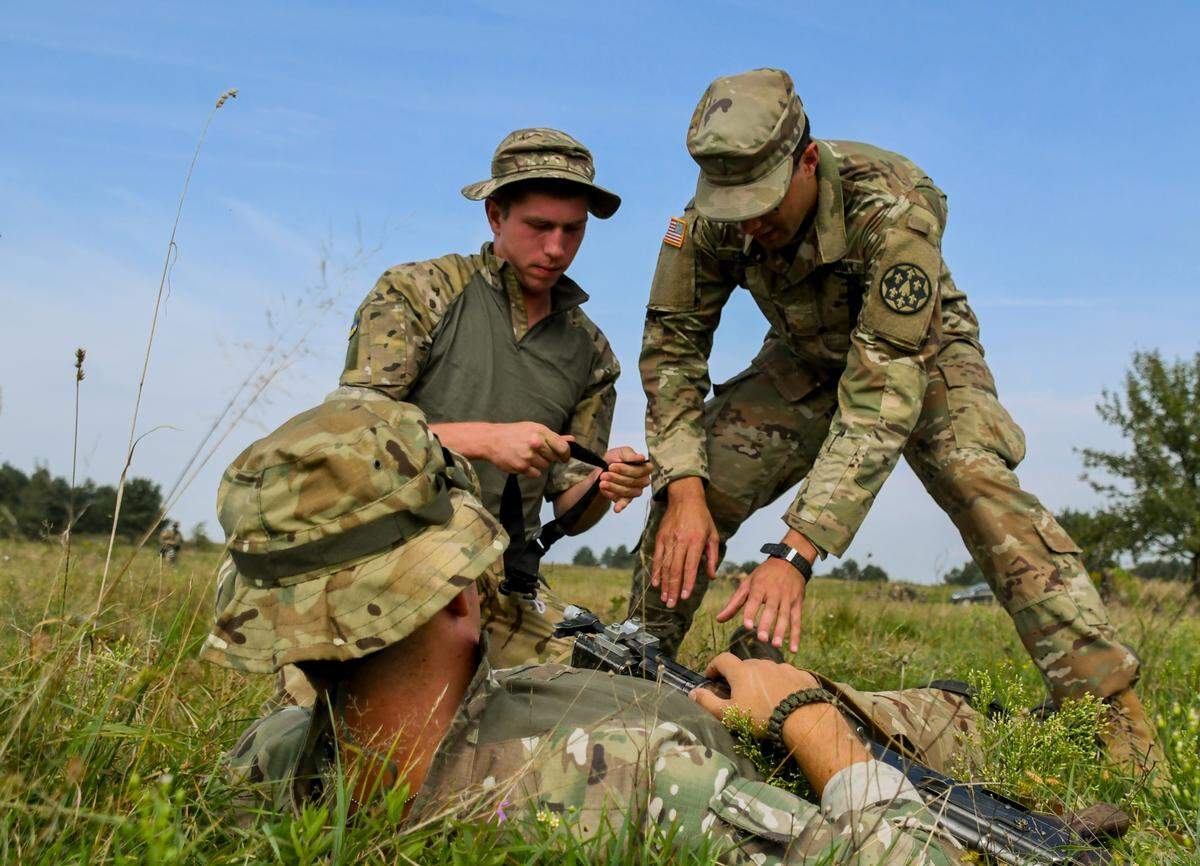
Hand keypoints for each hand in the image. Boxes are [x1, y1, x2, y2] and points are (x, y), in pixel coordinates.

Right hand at [484, 422, 572, 477]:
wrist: (491, 440)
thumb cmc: (514, 433)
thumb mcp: (534, 429)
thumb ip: (553, 436)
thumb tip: (572, 439)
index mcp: (540, 431)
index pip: (563, 447)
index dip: (566, 454)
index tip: (563, 457)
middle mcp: (536, 443)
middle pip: (554, 457)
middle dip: (549, 457)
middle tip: (538, 453)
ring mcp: (528, 456)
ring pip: (545, 466)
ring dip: (539, 464)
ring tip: (528, 456)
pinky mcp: (522, 467)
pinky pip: (536, 474)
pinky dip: (531, 471)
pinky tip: (523, 462)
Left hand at [598, 446, 651, 512]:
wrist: (603, 467)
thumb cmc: (615, 459)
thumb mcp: (621, 452)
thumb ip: (631, 455)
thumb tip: (642, 457)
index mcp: (645, 468)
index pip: (639, 471)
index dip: (625, 470)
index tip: (612, 466)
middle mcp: (643, 480)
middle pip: (632, 482)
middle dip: (616, 478)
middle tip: (604, 474)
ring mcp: (636, 491)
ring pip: (626, 491)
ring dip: (613, 487)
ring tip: (602, 482)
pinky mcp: (627, 499)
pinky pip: (625, 502)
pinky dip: (621, 506)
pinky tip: (616, 509)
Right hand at [652, 478, 718, 607]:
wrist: (685, 498)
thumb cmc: (702, 518)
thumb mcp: (713, 535)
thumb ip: (712, 557)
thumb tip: (711, 577)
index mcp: (696, 541)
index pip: (691, 566)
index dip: (688, 583)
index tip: (685, 597)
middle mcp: (681, 541)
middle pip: (676, 569)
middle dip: (674, 589)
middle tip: (672, 604)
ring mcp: (669, 539)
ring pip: (666, 565)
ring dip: (665, 584)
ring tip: (665, 598)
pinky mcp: (660, 537)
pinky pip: (657, 557)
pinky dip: (656, 571)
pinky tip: (656, 583)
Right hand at [690, 653, 866, 796]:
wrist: (804, 719)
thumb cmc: (762, 717)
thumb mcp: (729, 715)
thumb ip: (708, 702)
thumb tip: (693, 692)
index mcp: (742, 671)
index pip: (722, 659)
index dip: (714, 666)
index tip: (711, 676)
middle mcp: (762, 663)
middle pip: (745, 665)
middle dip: (739, 676)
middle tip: (739, 693)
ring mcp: (783, 667)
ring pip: (768, 670)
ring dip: (762, 680)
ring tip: (765, 698)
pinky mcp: (801, 675)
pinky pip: (787, 677)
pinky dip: (783, 684)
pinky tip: (786, 698)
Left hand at [716, 553, 807, 652]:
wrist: (790, 561)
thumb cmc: (764, 575)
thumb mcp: (748, 583)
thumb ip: (734, 603)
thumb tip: (719, 620)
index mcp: (760, 586)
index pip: (754, 600)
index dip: (750, 612)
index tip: (747, 626)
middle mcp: (774, 592)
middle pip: (770, 609)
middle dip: (766, 624)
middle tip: (761, 639)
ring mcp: (787, 598)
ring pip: (785, 616)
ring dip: (781, 631)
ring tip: (776, 645)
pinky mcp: (797, 603)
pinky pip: (797, 620)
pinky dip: (796, 635)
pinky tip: (794, 649)